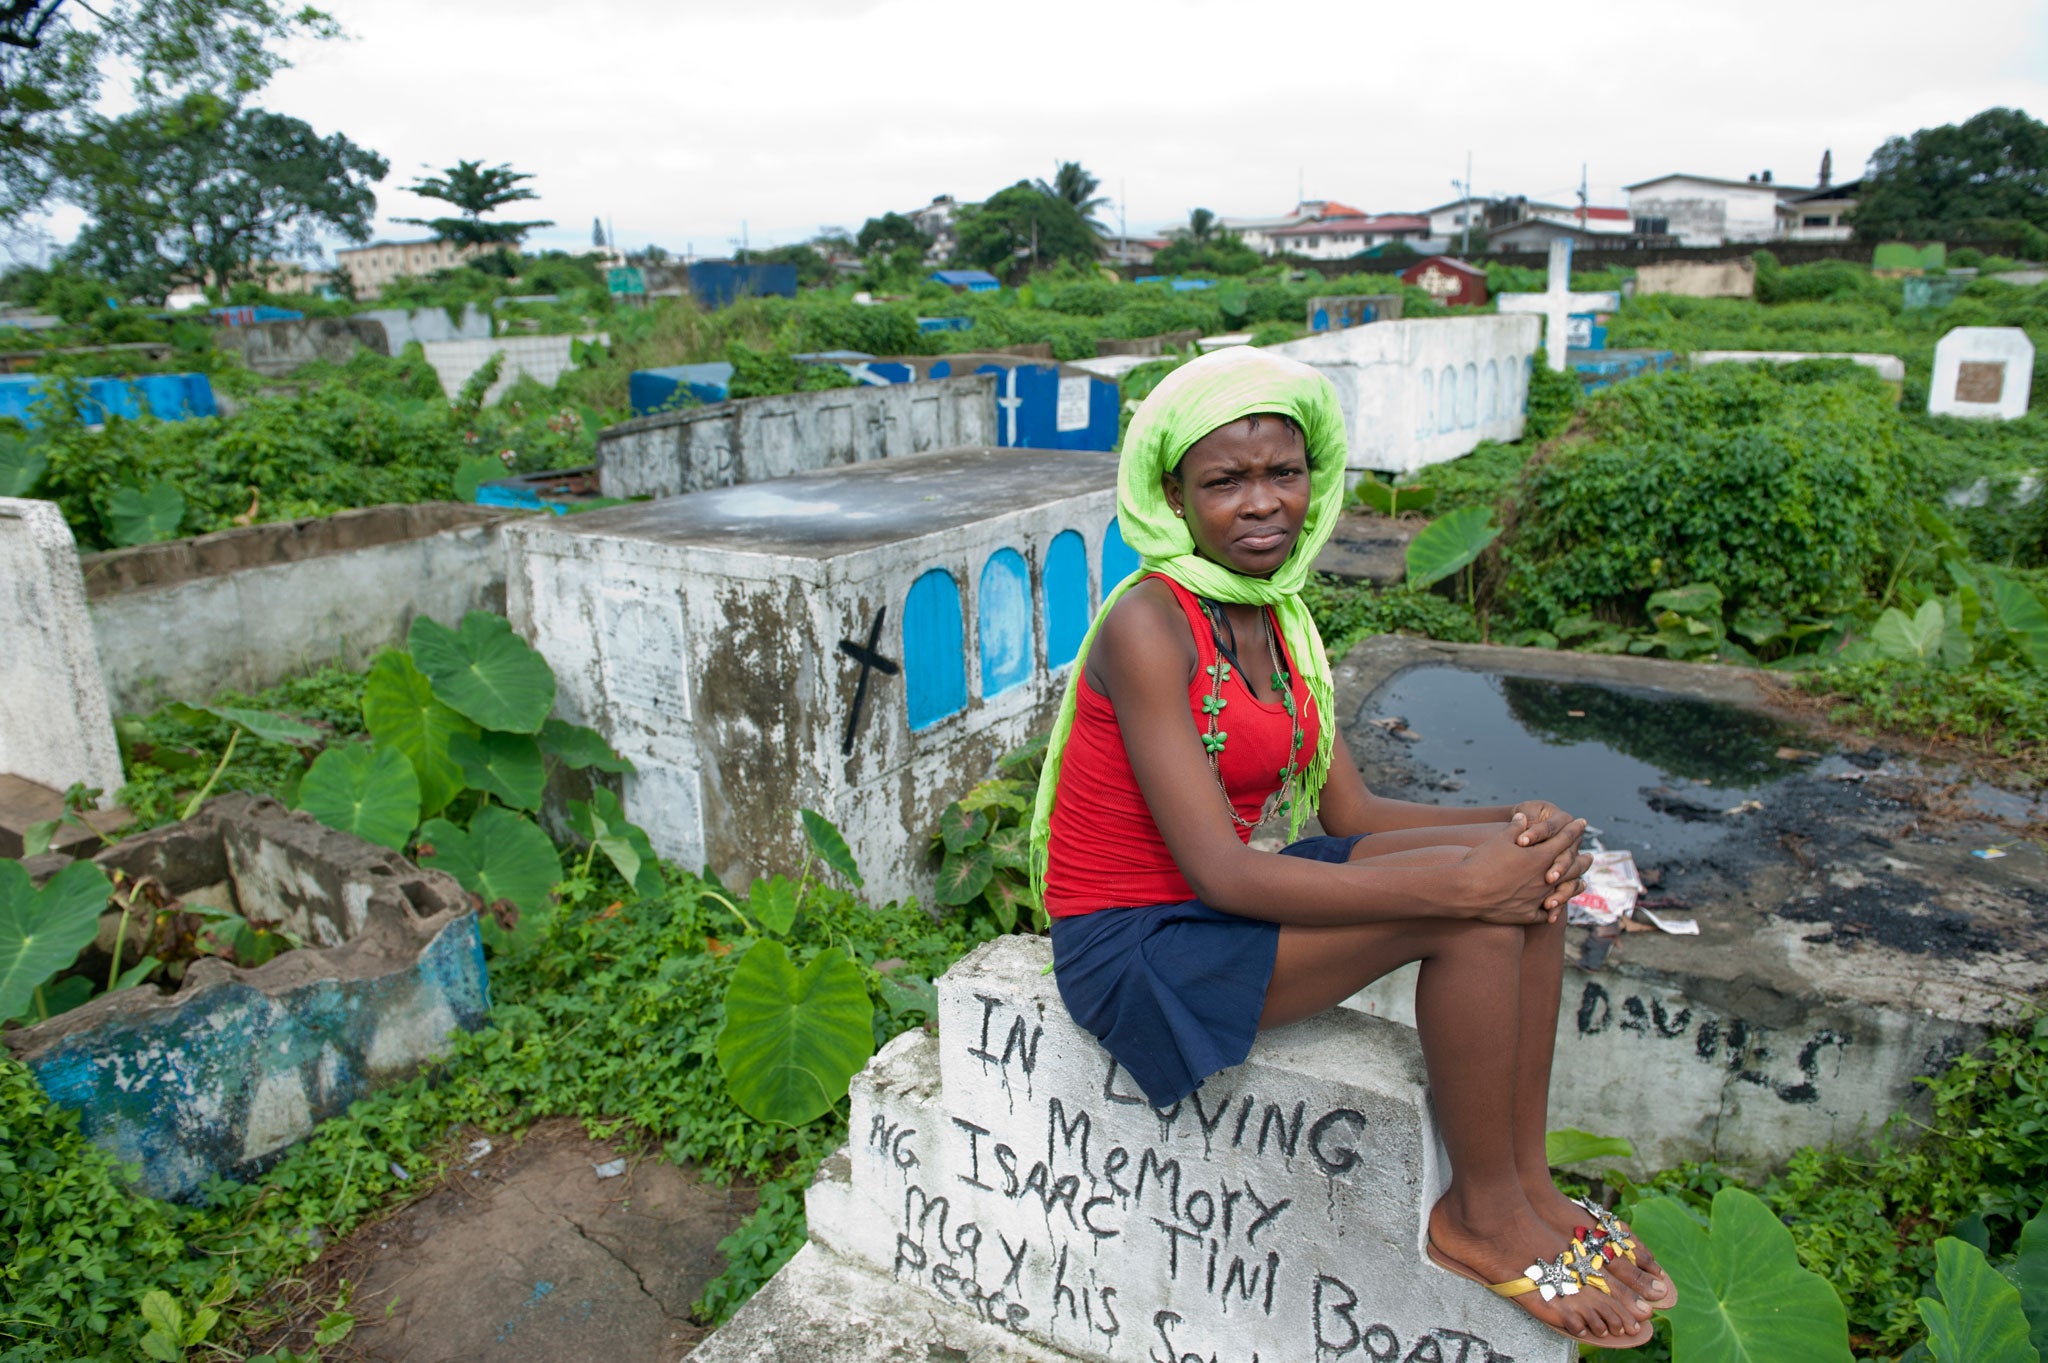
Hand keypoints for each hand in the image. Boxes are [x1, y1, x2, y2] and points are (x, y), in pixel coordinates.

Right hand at [1454, 813, 1587, 923]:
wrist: (1466, 890)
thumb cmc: (1482, 861)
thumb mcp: (1499, 839)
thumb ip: (1515, 828)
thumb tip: (1523, 817)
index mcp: (1540, 856)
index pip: (1563, 839)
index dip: (1573, 830)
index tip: (1582, 823)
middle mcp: (1544, 878)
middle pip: (1571, 867)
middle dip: (1582, 860)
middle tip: (1591, 857)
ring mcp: (1538, 898)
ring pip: (1563, 892)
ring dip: (1574, 886)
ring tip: (1581, 883)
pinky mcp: (1527, 914)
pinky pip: (1545, 914)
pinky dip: (1551, 911)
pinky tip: (1553, 910)